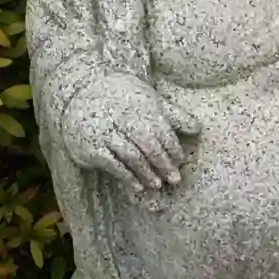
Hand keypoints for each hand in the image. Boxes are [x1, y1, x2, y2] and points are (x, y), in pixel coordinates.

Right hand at [62, 73, 200, 194]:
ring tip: (158, 184)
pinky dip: (127, 176)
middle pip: (148, 144)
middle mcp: (122, 117)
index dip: (172, 147)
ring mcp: (105, 132)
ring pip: (131, 156)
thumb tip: (198, 129)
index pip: (161, 130)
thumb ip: (172, 115)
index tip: (180, 160)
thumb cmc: (122, 98)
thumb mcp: (147, 100)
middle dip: (163, 163)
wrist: (81, 93)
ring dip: (147, 173)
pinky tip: (138, 185)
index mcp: (139, 105)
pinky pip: (112, 164)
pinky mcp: (91, 147)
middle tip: (175, 179)